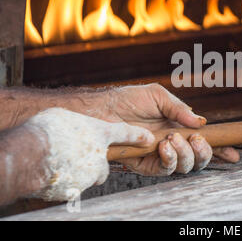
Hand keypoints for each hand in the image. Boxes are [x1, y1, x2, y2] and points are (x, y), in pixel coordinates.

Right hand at [25, 108, 153, 201]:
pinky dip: (64, 182)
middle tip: (74, 157)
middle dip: (92, 165)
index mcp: (98, 134)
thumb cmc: (45, 131)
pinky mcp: (76, 190)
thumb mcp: (62, 115)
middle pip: (101, 165)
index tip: (148, 139)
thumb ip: (76, 121)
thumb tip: (74, 123)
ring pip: (87, 177)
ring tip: (59, 164)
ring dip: (77, 173)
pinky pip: (71, 187)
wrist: (30, 155)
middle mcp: (99, 156)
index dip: (137, 136)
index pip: (124, 133)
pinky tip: (52, 173)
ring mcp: (89, 175)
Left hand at [87, 84, 239, 175]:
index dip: (220, 149)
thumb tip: (201, 121)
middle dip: (205, 152)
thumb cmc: (129, 100)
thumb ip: (180, 109)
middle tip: (196, 140)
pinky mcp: (147, 164)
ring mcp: (161, 156)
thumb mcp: (158, 96)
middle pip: (199, 159)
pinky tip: (164, 145)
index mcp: (180, 128)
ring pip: (186, 167)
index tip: (234, 154)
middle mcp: (174, 144)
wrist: (103, 110)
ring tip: (173, 138)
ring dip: (185, 153)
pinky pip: (165, 169)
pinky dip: (169, 158)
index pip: (203, 142)